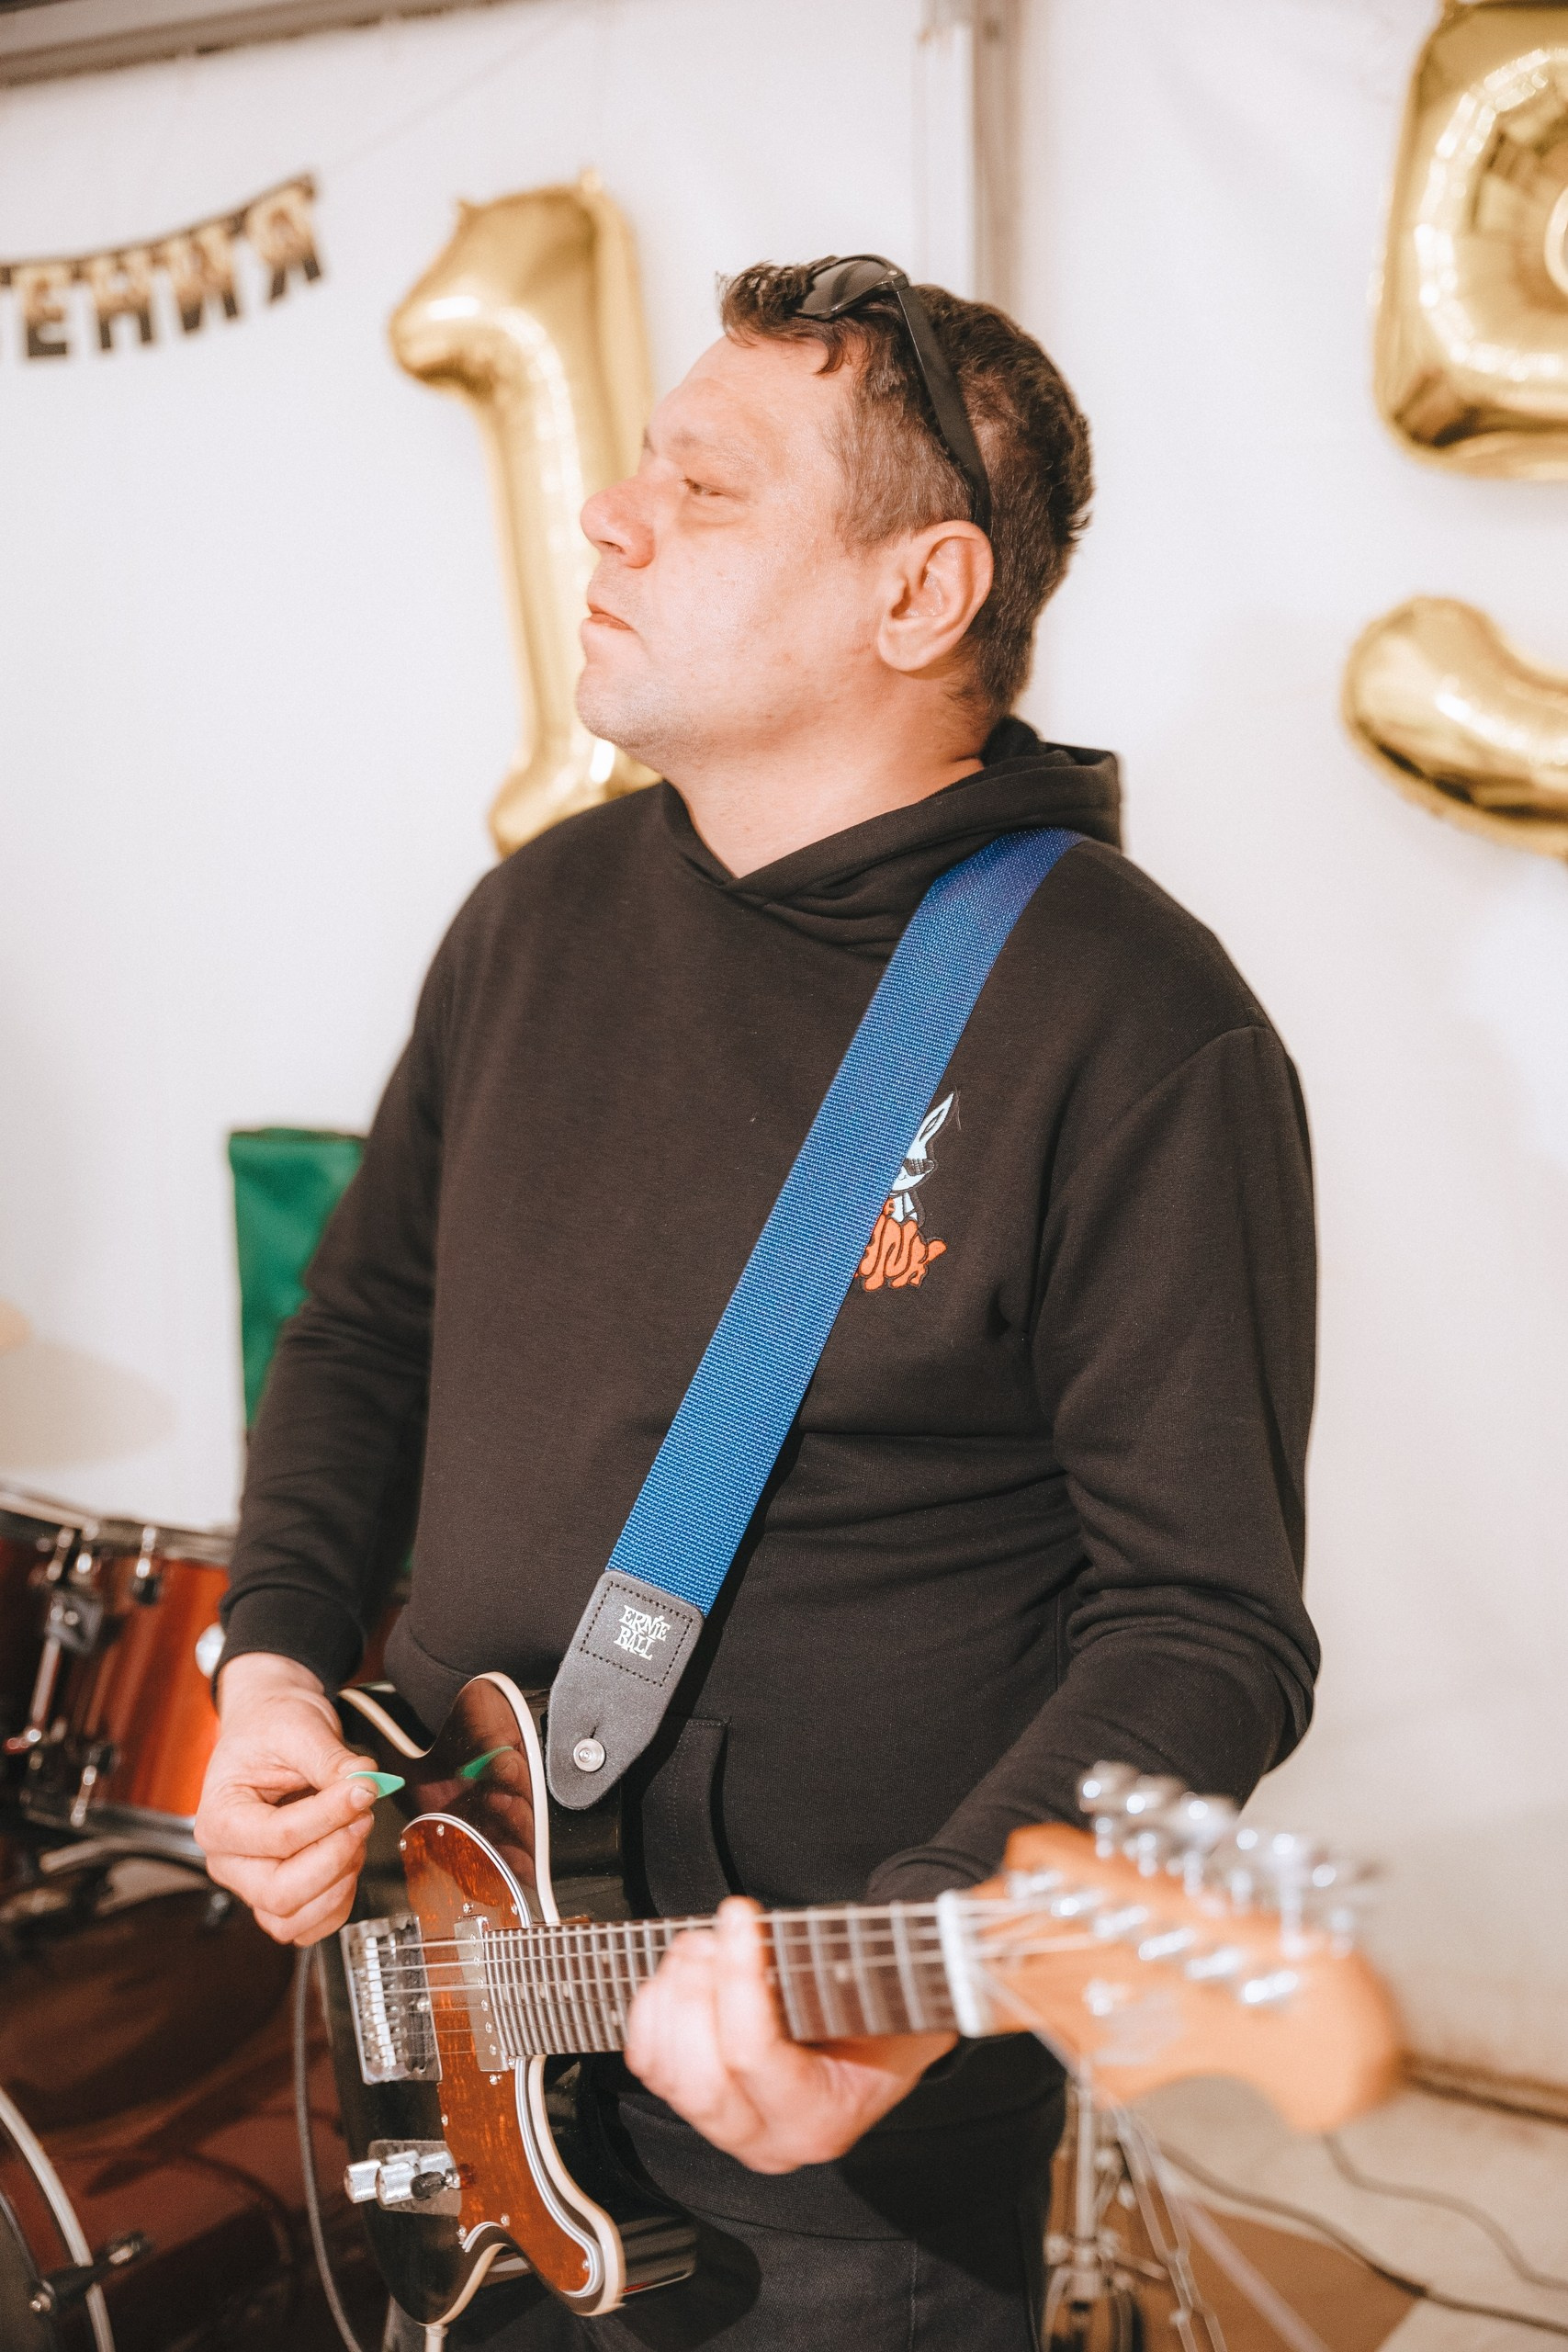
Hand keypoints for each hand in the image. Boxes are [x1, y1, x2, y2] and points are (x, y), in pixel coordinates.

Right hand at [194, 1652, 375, 1945]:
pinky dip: (337, 1903)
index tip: (365, 1787)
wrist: (269, 1728)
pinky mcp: (278, 1893)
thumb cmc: (271, 1727)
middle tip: (363, 1815)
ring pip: (292, 1920)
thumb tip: (366, 1783)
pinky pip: (307, 1925)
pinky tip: (349, 1858)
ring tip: (353, 1833)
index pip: (279, 1837)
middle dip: (335, 1857)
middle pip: (280, 1893)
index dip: (331, 1816)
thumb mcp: (300, 1728)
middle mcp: (228, 1861)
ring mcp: (251, 1883)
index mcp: (219, 1818)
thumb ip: (332, 1760)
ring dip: (338, 1883)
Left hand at [623, 1896, 955, 2172]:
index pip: (755, 2056)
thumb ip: (859, 1983)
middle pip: (700, 2076)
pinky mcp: (695, 2107)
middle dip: (695, 1990)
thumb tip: (810, 1945)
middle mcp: (767, 2140)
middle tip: (713, 1932)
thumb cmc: (890, 2023)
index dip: (739, 1978)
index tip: (739, 1914)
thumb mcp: (898, 2005)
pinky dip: (651, 2011)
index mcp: (821, 2120)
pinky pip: (649, 2063)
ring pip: (667, 2070)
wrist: (880, 2053)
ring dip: (672, 1994)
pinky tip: (679, 1973)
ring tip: (700, 1942)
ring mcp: (726, 2129)